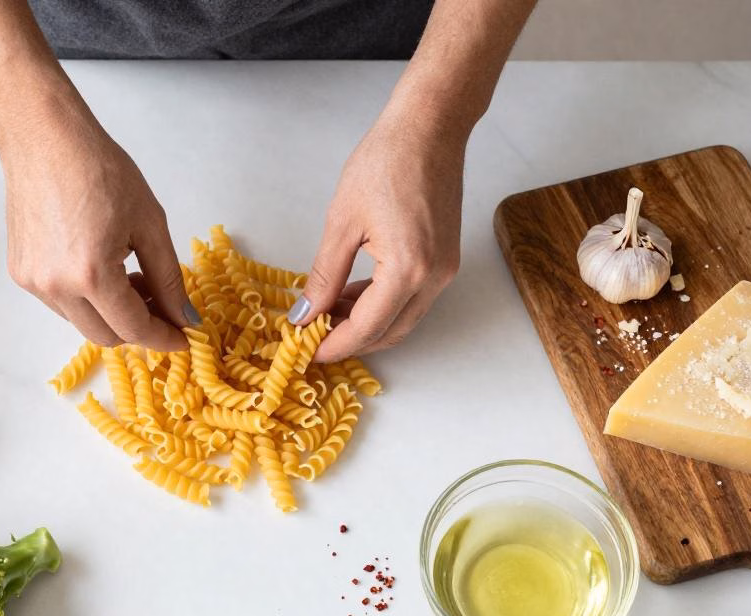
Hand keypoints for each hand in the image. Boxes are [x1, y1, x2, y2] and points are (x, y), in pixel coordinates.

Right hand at [2, 116, 195, 349]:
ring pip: (82, 322)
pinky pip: (60, 304)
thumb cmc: (98, 168)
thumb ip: (168, 277)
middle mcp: (56, 287)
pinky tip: (100, 268)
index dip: (163, 336)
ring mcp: (33, 283)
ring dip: (111, 313)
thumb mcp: (149, 222)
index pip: (134, 328)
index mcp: (92, 275)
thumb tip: (184, 316)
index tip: (182, 336)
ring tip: (129, 277)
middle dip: (138, 326)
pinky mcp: (20, 273)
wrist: (43, 139)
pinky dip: (86, 298)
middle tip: (159, 300)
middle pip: (107, 336)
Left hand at [290, 106, 465, 361]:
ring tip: (325, 312)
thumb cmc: (386, 162)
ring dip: (366, 323)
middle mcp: (434, 278)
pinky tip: (351, 292)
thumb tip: (305, 314)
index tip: (306, 352)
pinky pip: (412, 298)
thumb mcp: (342, 222)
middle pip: (389, 332)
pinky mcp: (445, 259)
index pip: (367, 328)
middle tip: (312, 337)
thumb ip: (323, 276)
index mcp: (408, 270)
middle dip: (350, 340)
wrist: (429, 128)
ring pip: (402, 318)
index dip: (334, 345)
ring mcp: (444, 270)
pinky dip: (382, 303)